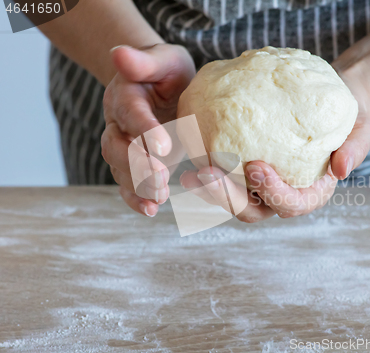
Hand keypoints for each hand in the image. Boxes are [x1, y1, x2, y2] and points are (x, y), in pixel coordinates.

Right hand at [101, 44, 195, 216]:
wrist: (163, 87)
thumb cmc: (167, 72)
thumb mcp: (164, 59)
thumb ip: (144, 61)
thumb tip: (118, 53)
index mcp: (125, 96)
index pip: (131, 113)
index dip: (143, 128)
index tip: (162, 144)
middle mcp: (119, 124)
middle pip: (117, 147)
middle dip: (136, 164)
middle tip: (159, 177)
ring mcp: (126, 146)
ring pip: (121, 170)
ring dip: (138, 186)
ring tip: (158, 198)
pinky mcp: (136, 163)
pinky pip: (128, 184)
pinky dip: (136, 198)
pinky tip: (150, 209)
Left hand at [179, 67, 369, 222]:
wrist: (324, 104)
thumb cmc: (346, 119)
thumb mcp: (362, 128)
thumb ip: (356, 147)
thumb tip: (342, 169)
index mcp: (309, 193)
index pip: (291, 204)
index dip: (272, 193)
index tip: (255, 166)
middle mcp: (280, 194)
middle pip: (252, 209)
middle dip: (228, 199)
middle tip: (207, 175)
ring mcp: (258, 185)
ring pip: (230, 199)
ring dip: (209, 191)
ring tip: (190, 175)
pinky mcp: (242, 168)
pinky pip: (222, 175)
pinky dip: (205, 171)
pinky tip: (189, 152)